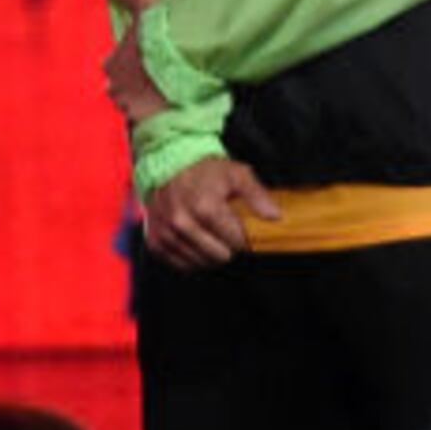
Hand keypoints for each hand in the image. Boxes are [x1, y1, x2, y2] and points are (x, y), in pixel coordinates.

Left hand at [102, 0, 170, 122]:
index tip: (146, 61)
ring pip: (134, 106)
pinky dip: (157, 117)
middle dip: (134, 86)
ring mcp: (132, 108)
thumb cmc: (164, 37)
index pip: (115, 66)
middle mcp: (116, 88)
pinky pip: (149, 121)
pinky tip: (170, 111)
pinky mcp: (150, 121)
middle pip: (121, 88)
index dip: (131, 64)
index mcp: (113, 63)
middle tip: (156, 80)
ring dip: (145, 102)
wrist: (187, 67)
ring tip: (165, 97)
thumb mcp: (145, 6)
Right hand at [141, 159, 281, 269]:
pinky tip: (200, 247)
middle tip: (230, 236)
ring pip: (200, 263)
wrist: (169, 166)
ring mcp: (167, 233)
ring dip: (211, 256)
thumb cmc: (206, 171)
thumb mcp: (238, 175)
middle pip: (219, 255)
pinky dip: (193, 260)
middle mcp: (183, 223)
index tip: (245, 233)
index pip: (235, 242)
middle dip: (229, 249)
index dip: (245, 240)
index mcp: (205, 207)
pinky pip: (180, 264)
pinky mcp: (155, 241)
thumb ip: (258, 196)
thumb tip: (275, 217)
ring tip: (216, 240)